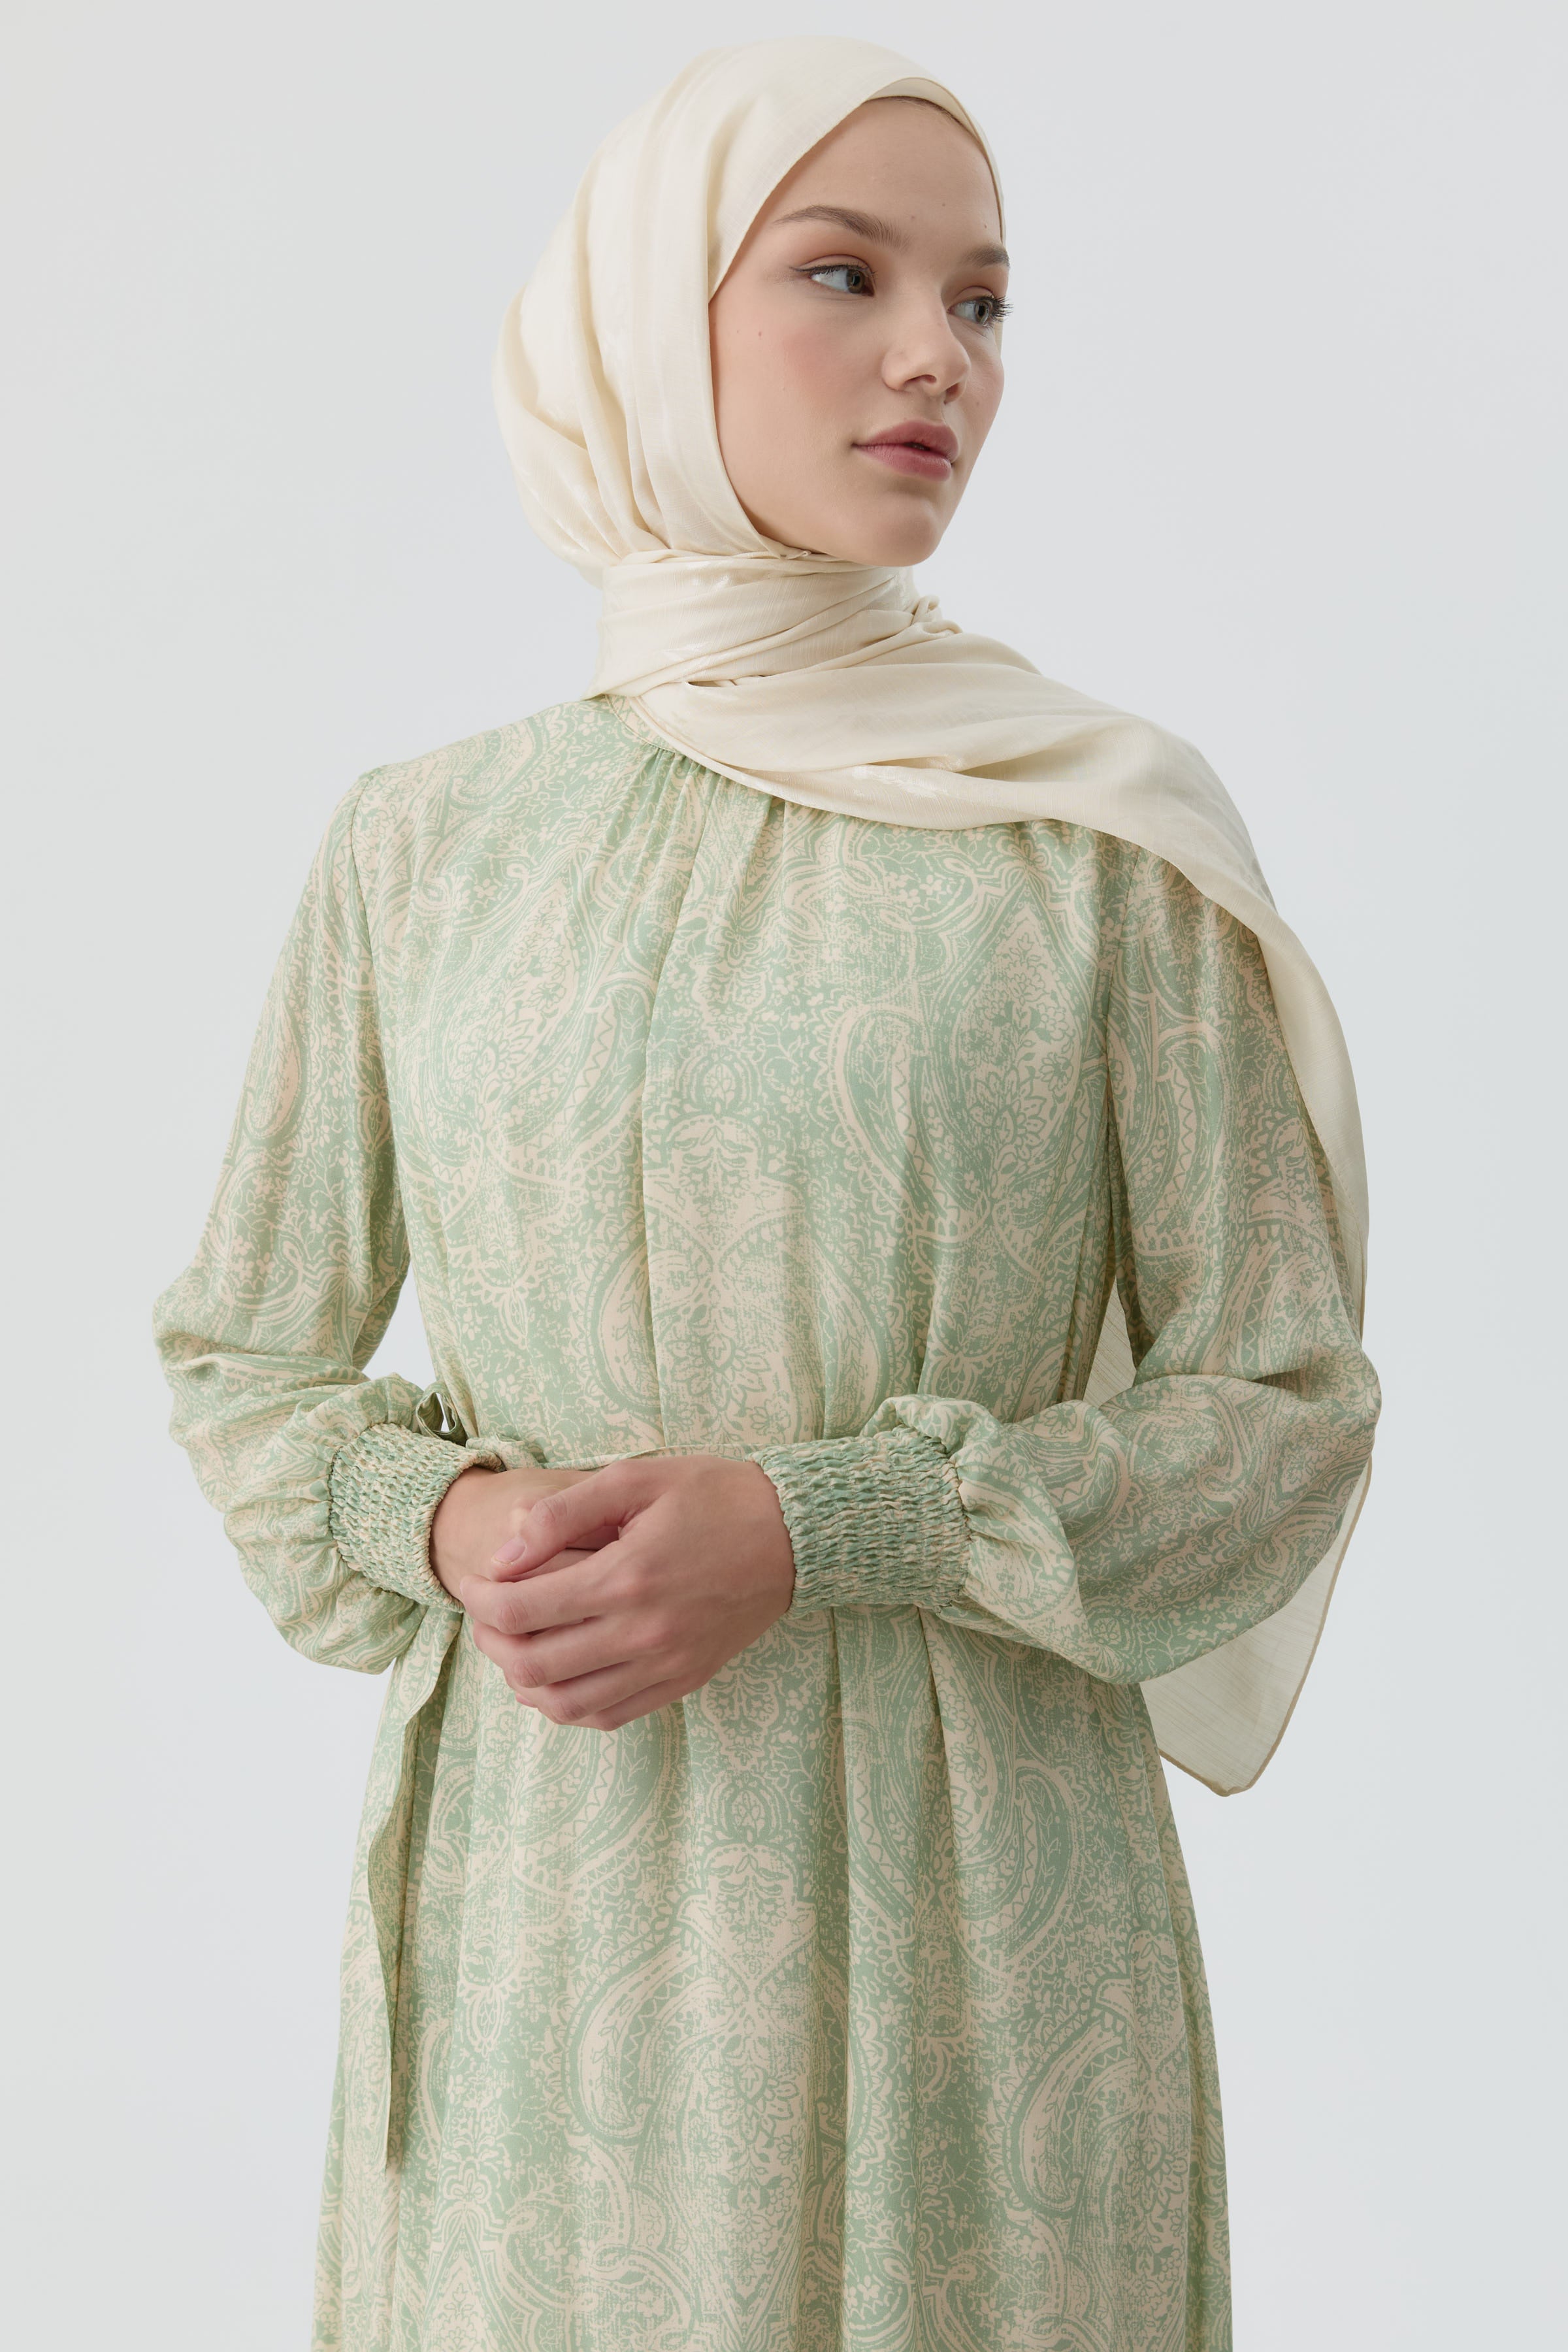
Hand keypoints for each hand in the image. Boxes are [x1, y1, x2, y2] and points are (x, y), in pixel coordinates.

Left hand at [458, 1453, 796, 1732]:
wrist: (795, 1535)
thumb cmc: (714, 1495)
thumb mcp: (634, 1480)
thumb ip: (561, 1515)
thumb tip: (503, 1557)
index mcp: (626, 1577)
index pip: (521, 1610)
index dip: (480, 1599)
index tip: (473, 1580)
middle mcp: (642, 1632)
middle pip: (533, 1663)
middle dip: (491, 1640)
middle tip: (484, 1613)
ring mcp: (665, 1664)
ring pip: (566, 1703)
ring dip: (522, 1681)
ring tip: (512, 1648)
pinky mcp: (683, 1680)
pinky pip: (609, 1715)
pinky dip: (568, 1707)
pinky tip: (555, 1678)